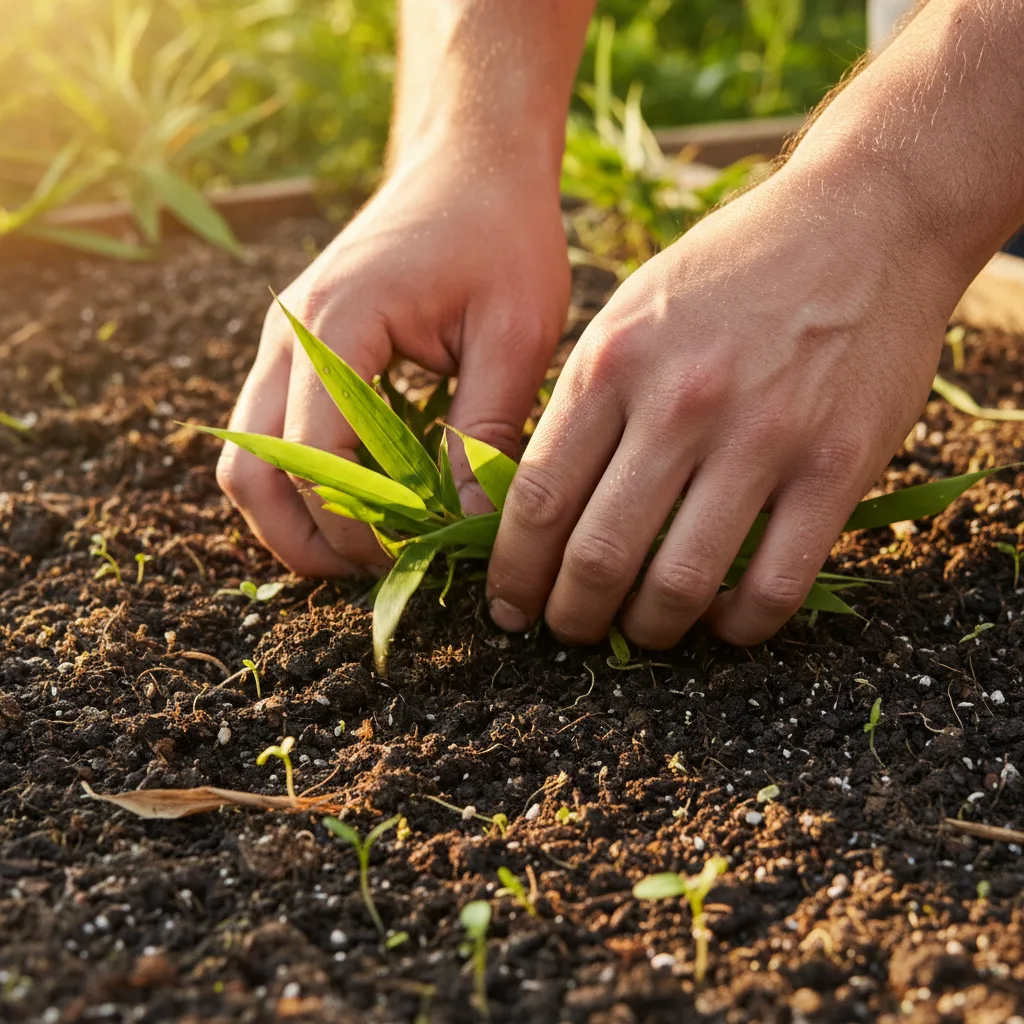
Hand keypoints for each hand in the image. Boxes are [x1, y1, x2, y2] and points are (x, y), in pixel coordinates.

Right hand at [218, 142, 569, 575]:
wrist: (469, 166)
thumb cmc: (501, 236)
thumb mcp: (516, 333)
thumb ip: (487, 429)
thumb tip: (467, 525)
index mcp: (337, 325)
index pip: (318, 460)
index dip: (361, 528)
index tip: (418, 557)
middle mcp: (288, 337)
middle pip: (255, 473)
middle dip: (312, 540)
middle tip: (384, 572)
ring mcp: (282, 343)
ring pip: (250, 462)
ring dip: (298, 519)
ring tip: (372, 547)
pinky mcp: (296, 352)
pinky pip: (273, 436)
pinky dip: (305, 483)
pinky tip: (368, 501)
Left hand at [486, 166, 957, 646]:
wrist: (863, 220)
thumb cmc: (731, 271)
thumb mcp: (631, 311)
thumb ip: (585, 402)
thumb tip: (541, 502)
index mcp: (612, 364)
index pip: (539, 499)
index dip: (514, 571)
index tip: (510, 605)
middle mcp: (679, 404)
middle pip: (598, 555)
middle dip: (571, 616)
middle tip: (569, 631)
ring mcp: (762, 437)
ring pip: (681, 583)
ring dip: (650, 630)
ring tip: (642, 631)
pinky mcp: (836, 466)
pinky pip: (776, 584)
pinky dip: (740, 625)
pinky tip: (724, 621)